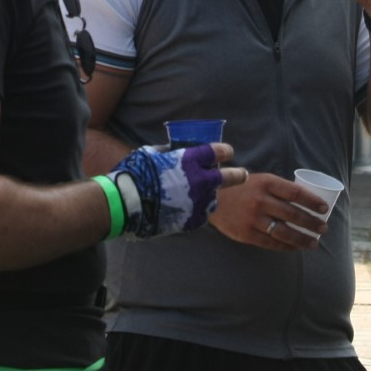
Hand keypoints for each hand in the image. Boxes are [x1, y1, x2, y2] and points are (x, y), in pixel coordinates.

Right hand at [110, 141, 246, 238]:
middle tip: (244, 174)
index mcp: (190, 161)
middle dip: (238, 175)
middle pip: (229, 177)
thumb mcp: (152, 153)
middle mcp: (200, 181)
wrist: (127, 204)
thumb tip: (175, 151)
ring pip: (214, 198)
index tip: (228, 152)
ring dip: (210, 195)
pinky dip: (197, 211)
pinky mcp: (192, 220)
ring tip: (203, 196)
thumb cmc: (135, 174)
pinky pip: (201, 215)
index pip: (217, 152)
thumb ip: (169, 153)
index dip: (225, 151)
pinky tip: (188, 209)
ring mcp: (198, 202)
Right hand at [207, 171, 326, 250]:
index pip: (295, 192)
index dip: (312, 201)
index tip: (324, 208)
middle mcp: (260, 200)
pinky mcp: (246, 233)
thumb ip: (278, 189)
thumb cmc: (241, 189)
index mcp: (266, 183)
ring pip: (284, 231)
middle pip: (292, 214)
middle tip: (323, 228)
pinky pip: (271, 243)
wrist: (210, 199)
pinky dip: (286, 247)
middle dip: (311, 223)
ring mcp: (253, 218)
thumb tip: (306, 201)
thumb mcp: (259, 181)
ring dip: (302, 239)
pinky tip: (295, 248)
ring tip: (313, 243)